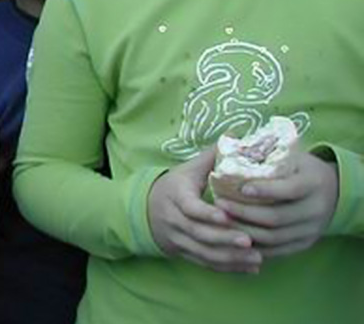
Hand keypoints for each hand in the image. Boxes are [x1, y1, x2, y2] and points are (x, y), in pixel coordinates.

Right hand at [147, 149, 260, 272]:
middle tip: (250, 241)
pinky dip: (228, 267)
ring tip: (257, 258)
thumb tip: (237, 134)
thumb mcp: (188, 169)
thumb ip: (212, 156)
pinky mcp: (183, 252)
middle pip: (199, 233)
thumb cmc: (175, 186)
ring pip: (203, 252)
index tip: (228, 217)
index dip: (208, 214)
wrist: (146, 209)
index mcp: (175, 195)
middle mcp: (173, 219)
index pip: (190, 207)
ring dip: (230, 257)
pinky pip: (205, 263)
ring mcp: (177, 238)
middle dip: (225, 239)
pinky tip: (250, 268)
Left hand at [214, 152, 338, 259]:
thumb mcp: (292, 157)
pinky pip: (277, 251)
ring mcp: (311, 230)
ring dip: (244, 230)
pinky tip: (234, 235)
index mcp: (313, 183)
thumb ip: (268, 157)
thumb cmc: (301, 169)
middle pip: (277, 217)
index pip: (290, 189)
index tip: (240, 188)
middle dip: (244, 213)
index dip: (265, 191)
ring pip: (274, 237)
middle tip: (219, 204)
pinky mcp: (304, 244)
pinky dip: (254, 245)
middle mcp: (316, 209)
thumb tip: (226, 148)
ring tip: (221, 219)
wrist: (334, 191)